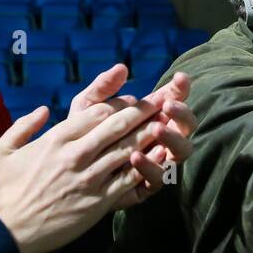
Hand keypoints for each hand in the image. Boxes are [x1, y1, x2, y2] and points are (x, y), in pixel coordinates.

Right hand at [0, 93, 191, 252]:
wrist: (7, 231)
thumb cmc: (4, 190)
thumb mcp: (2, 150)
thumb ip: (24, 125)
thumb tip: (45, 110)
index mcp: (56, 138)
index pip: (97, 112)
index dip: (120, 103)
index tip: (135, 99)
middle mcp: (75, 154)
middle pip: (118, 125)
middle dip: (144, 110)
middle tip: (165, 98)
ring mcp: (89, 178)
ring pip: (128, 149)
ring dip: (151, 134)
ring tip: (170, 122)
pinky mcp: (98, 201)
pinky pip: (128, 179)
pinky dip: (147, 166)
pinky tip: (162, 157)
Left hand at [68, 65, 197, 196]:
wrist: (66, 177)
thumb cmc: (80, 138)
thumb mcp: (86, 110)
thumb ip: (102, 89)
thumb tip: (122, 67)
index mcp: (151, 117)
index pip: (173, 100)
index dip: (179, 89)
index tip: (180, 77)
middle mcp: (161, 139)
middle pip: (187, 125)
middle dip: (182, 113)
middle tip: (168, 104)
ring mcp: (157, 162)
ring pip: (181, 151)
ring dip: (172, 138)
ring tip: (157, 128)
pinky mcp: (146, 186)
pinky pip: (159, 178)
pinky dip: (150, 166)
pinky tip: (136, 155)